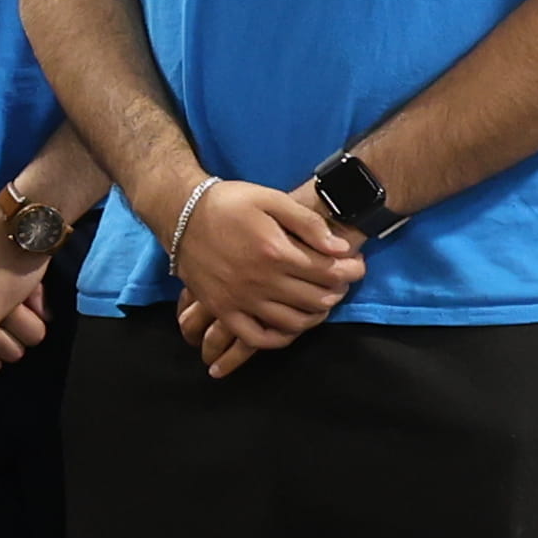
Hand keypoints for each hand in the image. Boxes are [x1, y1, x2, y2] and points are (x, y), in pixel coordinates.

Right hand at [170, 179, 360, 377]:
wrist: (182, 214)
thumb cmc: (230, 202)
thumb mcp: (272, 199)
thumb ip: (308, 223)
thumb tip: (339, 248)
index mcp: (276, 252)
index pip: (329, 271)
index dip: (351, 270)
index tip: (356, 264)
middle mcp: (261, 281)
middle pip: (316, 299)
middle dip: (338, 290)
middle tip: (340, 280)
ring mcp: (240, 300)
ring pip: (292, 322)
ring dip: (315, 315)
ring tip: (320, 300)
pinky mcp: (223, 310)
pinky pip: (256, 338)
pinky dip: (279, 338)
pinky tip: (289, 327)